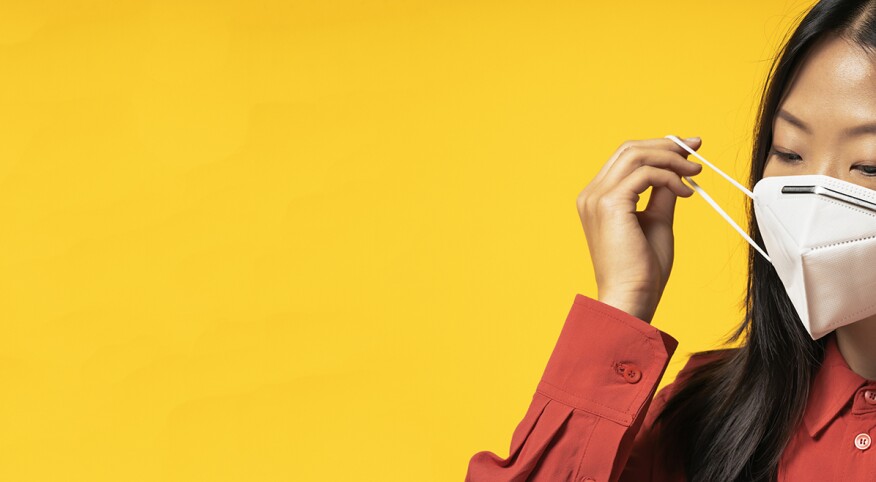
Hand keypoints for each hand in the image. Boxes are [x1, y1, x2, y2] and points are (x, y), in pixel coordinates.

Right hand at [575, 136, 702, 322]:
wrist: (631, 298)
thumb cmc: (641, 270)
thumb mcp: (656, 221)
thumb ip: (662, 194)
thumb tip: (677, 170)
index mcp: (596, 199)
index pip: (625, 159)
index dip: (657, 148)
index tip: (688, 150)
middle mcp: (591, 195)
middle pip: (629, 149)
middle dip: (666, 145)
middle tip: (696, 148)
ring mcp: (597, 198)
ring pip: (637, 155)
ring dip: (671, 159)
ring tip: (695, 173)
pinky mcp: (610, 204)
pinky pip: (645, 174)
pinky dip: (670, 176)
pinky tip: (685, 192)